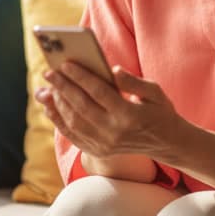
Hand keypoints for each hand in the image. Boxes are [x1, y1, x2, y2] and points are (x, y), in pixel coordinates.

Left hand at [35, 63, 181, 160]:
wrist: (167, 144)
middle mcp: (115, 133)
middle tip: (49, 72)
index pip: (99, 93)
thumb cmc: (160, 111)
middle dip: (63, 88)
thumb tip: (112, 70)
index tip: (65, 63)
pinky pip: (73, 136)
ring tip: (47, 88)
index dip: (80, 77)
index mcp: (129, 115)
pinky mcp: (99, 152)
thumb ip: (132, 81)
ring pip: (74, 123)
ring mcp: (105, 145)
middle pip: (81, 107)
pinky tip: (51, 107)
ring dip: (58, 104)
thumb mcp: (155, 92)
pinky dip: (59, 121)